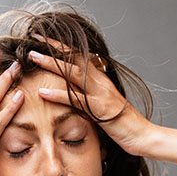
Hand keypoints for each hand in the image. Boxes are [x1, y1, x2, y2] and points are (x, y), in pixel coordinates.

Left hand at [29, 37, 154, 156]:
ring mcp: (101, 94)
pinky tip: (43, 92)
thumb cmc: (123, 125)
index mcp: (101, 80)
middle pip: (75, 58)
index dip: (62, 47)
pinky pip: (77, 99)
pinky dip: (59, 94)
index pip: (80, 57)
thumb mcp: (103, 107)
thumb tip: (72, 95)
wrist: (143, 136)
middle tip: (34, 38)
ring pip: (73, 73)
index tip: (44, 39)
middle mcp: (101, 82)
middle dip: (54, 47)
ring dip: (52, 64)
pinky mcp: (101, 109)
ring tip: (33, 58)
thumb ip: (88, 98)